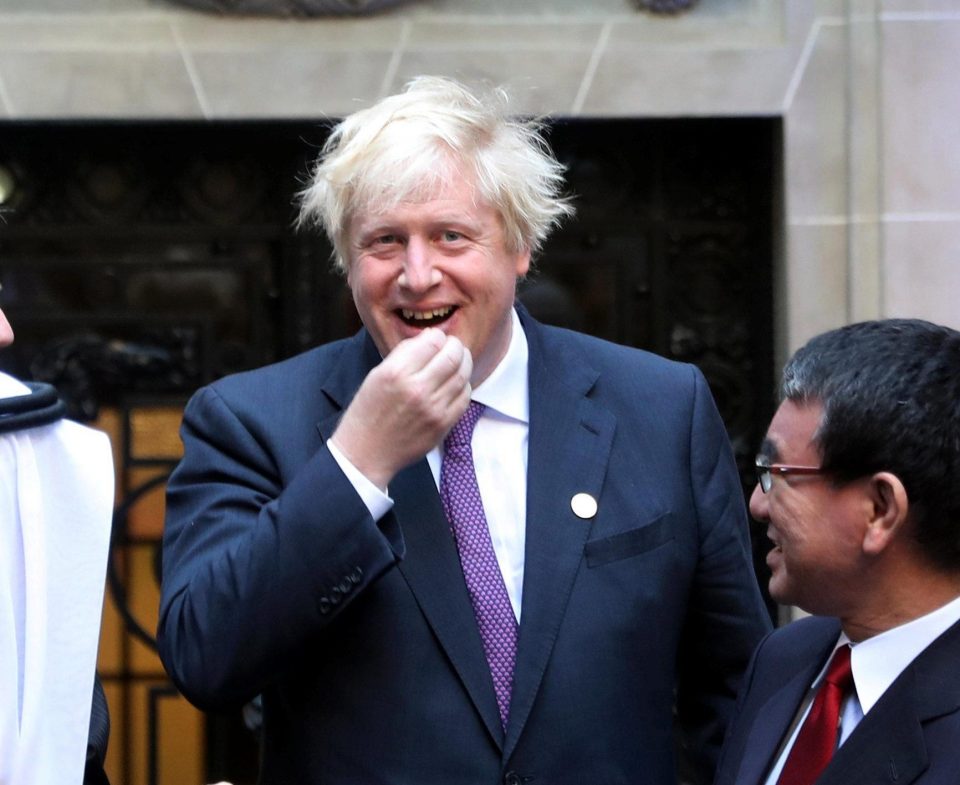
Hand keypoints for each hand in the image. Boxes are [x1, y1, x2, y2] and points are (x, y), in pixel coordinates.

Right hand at [330, 328, 471, 488]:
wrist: (366, 452)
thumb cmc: (369, 412)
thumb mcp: (377, 374)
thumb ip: (404, 353)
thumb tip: (431, 337)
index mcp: (396, 372)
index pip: (433, 340)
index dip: (438, 336)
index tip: (436, 339)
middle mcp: (416, 388)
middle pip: (452, 355)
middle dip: (455, 346)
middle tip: (453, 347)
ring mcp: (432, 408)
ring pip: (462, 374)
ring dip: (463, 363)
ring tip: (458, 361)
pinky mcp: (442, 424)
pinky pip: (464, 397)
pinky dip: (463, 385)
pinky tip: (456, 384)